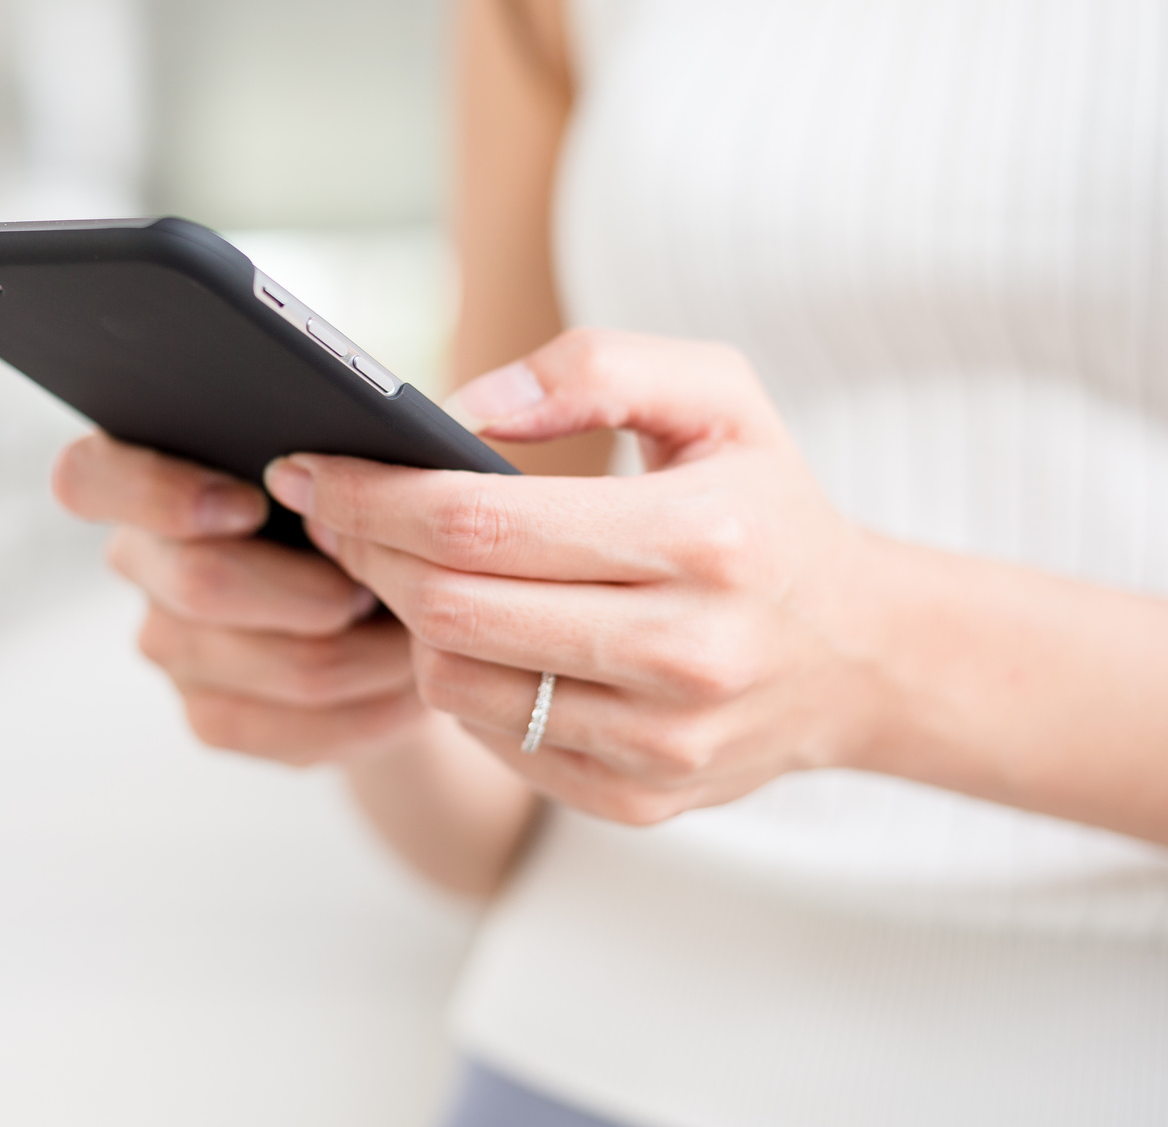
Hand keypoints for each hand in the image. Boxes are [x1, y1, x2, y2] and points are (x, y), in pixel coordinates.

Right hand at [52, 432, 426, 765]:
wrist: (378, 615)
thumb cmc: (359, 506)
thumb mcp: (357, 452)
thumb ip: (350, 437)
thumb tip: (390, 447)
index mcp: (146, 472)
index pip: (88, 478)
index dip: (157, 493)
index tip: (247, 503)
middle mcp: (141, 561)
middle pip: (204, 583)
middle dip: (318, 588)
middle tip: (385, 581)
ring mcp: (170, 646)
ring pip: (282, 664)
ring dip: (373, 653)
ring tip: (427, 630)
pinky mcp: (211, 717)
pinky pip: (298, 728)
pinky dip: (372, 708)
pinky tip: (408, 686)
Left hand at [264, 330, 893, 823]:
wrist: (859, 654)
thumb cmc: (764, 509)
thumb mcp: (717, 397)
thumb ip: (594, 368)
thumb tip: (458, 408)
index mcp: (703, 538)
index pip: (481, 522)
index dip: (373, 494)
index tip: (308, 467)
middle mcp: (687, 652)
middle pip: (449, 607)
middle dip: (365, 551)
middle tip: (332, 511)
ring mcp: (661, 741)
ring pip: (455, 683)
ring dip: (403, 618)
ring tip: (402, 565)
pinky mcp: (639, 799)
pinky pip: (493, 738)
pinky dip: (459, 679)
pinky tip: (468, 631)